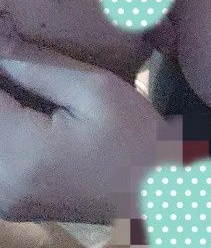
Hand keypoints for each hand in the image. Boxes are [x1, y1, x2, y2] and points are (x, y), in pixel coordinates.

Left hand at [0, 16, 181, 222]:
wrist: (159, 195)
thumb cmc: (137, 140)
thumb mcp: (98, 91)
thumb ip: (40, 66)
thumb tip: (0, 44)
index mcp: (22, 154)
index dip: (3, 70)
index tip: (18, 50)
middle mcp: (0, 182)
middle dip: (6, 87)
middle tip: (27, 66)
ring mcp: (2, 199)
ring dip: (8, 108)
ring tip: (32, 88)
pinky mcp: (8, 203)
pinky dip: (10, 129)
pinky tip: (31, 114)